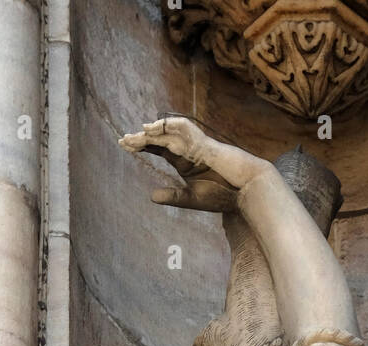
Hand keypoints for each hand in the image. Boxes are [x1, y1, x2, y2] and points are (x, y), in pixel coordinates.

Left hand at [119, 117, 270, 212]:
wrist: (243, 191)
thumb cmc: (222, 194)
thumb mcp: (191, 198)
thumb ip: (172, 196)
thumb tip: (150, 196)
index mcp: (182, 160)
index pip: (157, 148)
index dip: (141, 145)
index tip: (125, 145)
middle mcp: (186, 149)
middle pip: (159, 138)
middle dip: (140, 138)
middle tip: (123, 140)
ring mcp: (195, 144)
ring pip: (168, 131)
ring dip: (152, 132)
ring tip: (136, 135)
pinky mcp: (203, 142)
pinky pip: (184, 128)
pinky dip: (169, 125)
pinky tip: (155, 128)